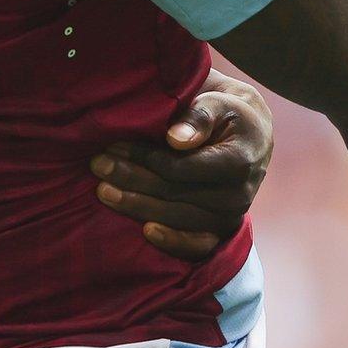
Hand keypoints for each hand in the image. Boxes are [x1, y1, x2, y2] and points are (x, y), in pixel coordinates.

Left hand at [92, 69, 273, 260]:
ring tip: (103, 191)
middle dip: (130, 179)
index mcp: (238, 162)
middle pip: (172, 193)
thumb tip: (176, 139)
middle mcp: (237, 195)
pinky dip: (172, 242)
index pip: (179, 168)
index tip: (114, 145)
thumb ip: (198, 117)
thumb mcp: (217, 102)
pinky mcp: (222, 230)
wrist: (250, 136)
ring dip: (136, 206)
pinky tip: (146, 232)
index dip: (144, 158)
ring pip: (175, 217)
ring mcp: (230, 217)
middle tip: (97, 165)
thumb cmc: (227, 113)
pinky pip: (197, 245)